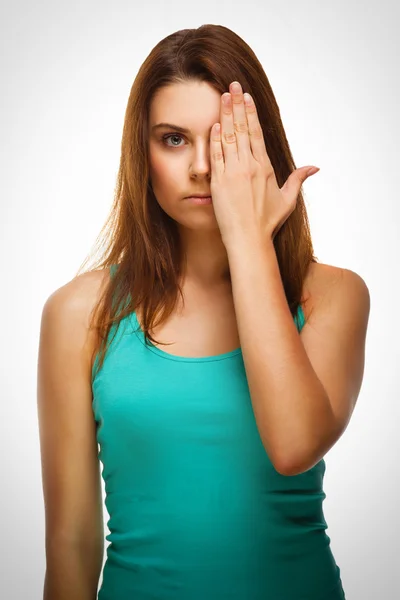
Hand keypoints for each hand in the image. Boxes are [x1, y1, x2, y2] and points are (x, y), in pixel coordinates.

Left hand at [209, 81, 318, 246]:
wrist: (248, 239)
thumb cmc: (267, 222)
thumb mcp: (287, 200)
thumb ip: (298, 180)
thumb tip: (314, 168)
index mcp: (264, 167)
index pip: (256, 133)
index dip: (251, 113)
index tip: (246, 97)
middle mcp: (249, 166)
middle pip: (242, 129)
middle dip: (237, 105)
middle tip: (231, 86)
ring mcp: (233, 173)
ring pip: (228, 138)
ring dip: (225, 115)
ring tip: (221, 97)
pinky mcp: (219, 182)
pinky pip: (216, 155)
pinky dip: (215, 139)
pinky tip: (213, 124)